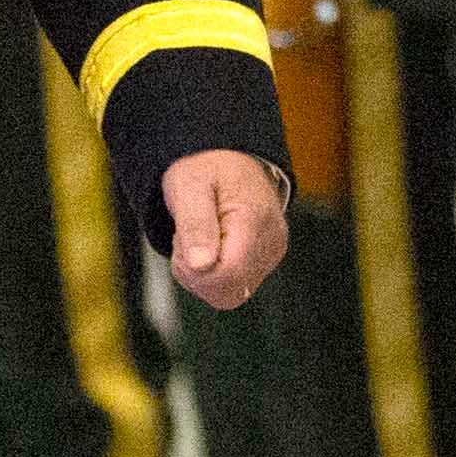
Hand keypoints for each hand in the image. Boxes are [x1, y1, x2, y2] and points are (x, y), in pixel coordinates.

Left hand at [162, 150, 288, 309]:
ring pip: (228, 296)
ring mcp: (271, 256)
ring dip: (202, 275)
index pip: (227, 273)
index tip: (184, 238)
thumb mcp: (190, 185)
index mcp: (254, 221)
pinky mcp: (264, 263)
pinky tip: (208, 247)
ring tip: (199, 238)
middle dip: (196, 274)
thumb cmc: (206, 169)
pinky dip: (211, 276)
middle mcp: (271, 243)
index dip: (195, 267)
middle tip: (188, 238)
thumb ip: (195, 224)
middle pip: (229, 293)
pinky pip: (232, 289)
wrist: (227, 160)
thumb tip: (201, 265)